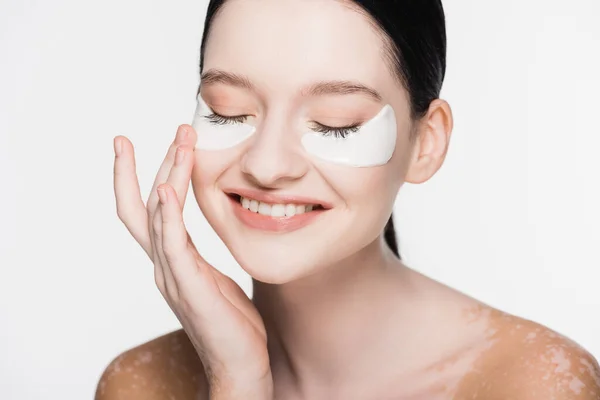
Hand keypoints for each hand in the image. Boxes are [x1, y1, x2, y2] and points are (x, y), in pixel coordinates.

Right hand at [112, 125, 272, 397]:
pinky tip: (168, 192)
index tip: (155, 142)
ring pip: (160, 217)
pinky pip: (174, 247)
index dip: (147, 174)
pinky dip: (168, 218)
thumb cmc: (230, 322)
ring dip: (168, 176)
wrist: (240, 364)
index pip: (150, 209)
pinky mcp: (189, 288)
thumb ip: (197, 256)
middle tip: (177, 128)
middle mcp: (165, 264)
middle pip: (149, 204)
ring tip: (180, 143)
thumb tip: (203, 238)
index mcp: (172, 260)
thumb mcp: (212, 278)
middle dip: (158, 162)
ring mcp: (173, 276)